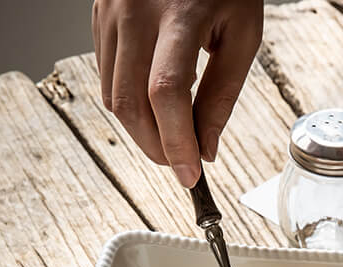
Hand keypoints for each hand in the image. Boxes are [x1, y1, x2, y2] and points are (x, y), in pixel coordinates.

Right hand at [92, 0, 262, 186]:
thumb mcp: (242, 36)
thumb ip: (223, 95)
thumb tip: (205, 149)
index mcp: (180, 14)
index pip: (167, 93)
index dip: (176, 142)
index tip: (190, 174)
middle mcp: (136, 11)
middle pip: (131, 102)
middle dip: (156, 146)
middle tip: (181, 163)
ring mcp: (111, 11)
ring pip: (112, 96)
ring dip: (141, 131)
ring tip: (171, 138)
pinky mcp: (99, 15)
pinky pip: (106, 75)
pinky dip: (129, 104)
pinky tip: (154, 105)